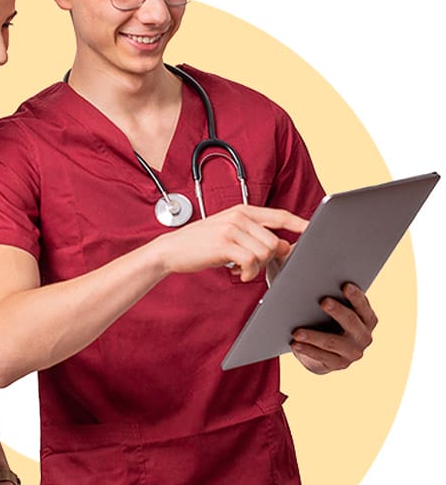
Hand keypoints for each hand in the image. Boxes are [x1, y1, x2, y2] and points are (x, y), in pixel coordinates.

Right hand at [158, 204, 308, 281]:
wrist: (171, 249)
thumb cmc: (200, 244)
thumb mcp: (228, 233)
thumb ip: (254, 236)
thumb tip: (283, 246)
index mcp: (242, 211)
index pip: (279, 215)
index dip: (298, 223)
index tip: (312, 229)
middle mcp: (239, 216)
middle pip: (275, 241)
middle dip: (268, 259)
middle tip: (251, 266)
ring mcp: (231, 229)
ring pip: (264, 253)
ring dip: (256, 268)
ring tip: (241, 269)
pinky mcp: (224, 244)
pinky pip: (251, 262)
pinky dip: (247, 273)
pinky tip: (237, 273)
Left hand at [291, 283, 377, 374]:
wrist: (321, 349)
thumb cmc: (323, 317)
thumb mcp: (327, 302)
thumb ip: (324, 286)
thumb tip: (305, 265)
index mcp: (367, 318)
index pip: (363, 306)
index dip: (356, 296)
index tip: (344, 285)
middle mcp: (364, 336)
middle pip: (351, 322)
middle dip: (337, 311)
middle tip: (323, 301)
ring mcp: (352, 352)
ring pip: (333, 342)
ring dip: (314, 336)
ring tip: (297, 331)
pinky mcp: (339, 364)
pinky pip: (322, 357)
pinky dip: (307, 350)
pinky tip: (294, 343)